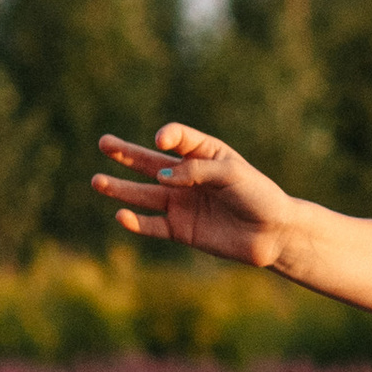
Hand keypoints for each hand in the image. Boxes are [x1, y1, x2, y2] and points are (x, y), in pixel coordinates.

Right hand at [92, 125, 293, 267]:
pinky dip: (137, 222)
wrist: (274, 233)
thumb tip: (161, 180)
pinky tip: (121, 216)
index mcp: (205, 154)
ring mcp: (184, 204)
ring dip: (121, 189)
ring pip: (145, 194)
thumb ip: (196, 173)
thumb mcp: (231, 175)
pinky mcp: (183, 230)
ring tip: (97, 181)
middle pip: (151, 163)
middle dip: (126, 154)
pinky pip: (154, 225)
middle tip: (103, 143)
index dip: (168, 137)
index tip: (162, 142)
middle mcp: (189, 178)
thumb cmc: (258, 195)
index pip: (179, 138)